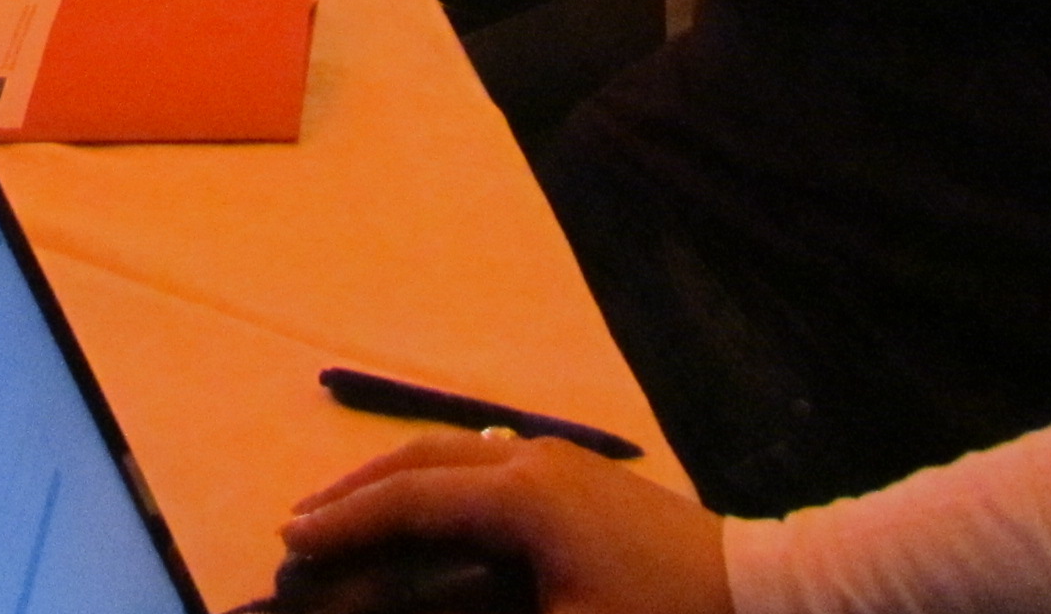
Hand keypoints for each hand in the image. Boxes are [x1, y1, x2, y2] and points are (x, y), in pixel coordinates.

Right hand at [282, 430, 729, 613]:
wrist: (759, 594)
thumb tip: (414, 608)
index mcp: (521, 495)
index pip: (410, 499)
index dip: (345, 523)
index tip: (291, 543)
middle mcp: (530, 460)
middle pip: (420, 459)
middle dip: (354, 490)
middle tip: (299, 526)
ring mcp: (555, 459)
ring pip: (450, 452)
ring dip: (393, 480)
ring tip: (345, 513)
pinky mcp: (575, 474)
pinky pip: (480, 462)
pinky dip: (433, 481)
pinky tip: (423, 508)